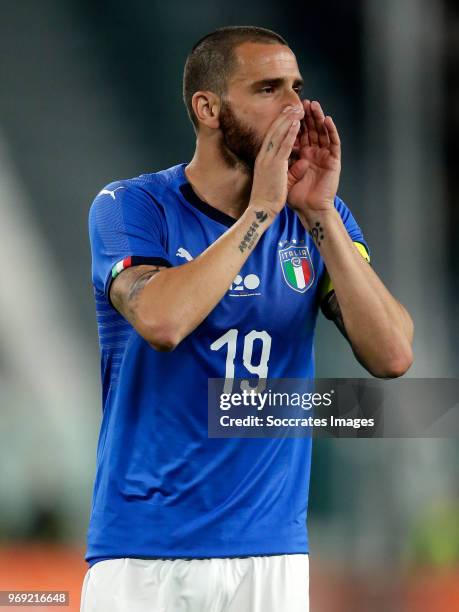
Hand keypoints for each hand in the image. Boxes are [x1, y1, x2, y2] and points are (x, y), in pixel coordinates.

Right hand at [249, 106, 301, 219]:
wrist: (260, 209)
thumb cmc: (266, 198)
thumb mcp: (271, 180)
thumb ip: (281, 169)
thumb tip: (293, 162)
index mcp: (262, 159)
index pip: (270, 138)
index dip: (278, 125)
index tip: (286, 116)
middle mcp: (263, 156)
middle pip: (273, 131)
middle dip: (283, 117)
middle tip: (292, 105)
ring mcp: (268, 159)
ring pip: (279, 134)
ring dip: (288, 120)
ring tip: (297, 108)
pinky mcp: (275, 165)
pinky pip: (284, 145)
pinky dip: (290, 133)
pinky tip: (297, 123)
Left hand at [287, 100, 340, 226]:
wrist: (308, 209)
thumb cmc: (296, 196)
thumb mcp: (285, 175)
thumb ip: (283, 161)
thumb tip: (275, 148)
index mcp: (303, 156)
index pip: (300, 135)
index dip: (296, 122)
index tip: (289, 109)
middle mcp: (315, 154)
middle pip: (312, 130)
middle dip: (308, 116)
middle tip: (303, 101)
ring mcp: (325, 156)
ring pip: (323, 133)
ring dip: (319, 119)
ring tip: (315, 105)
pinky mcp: (334, 161)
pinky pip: (334, 143)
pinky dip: (331, 131)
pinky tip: (327, 120)